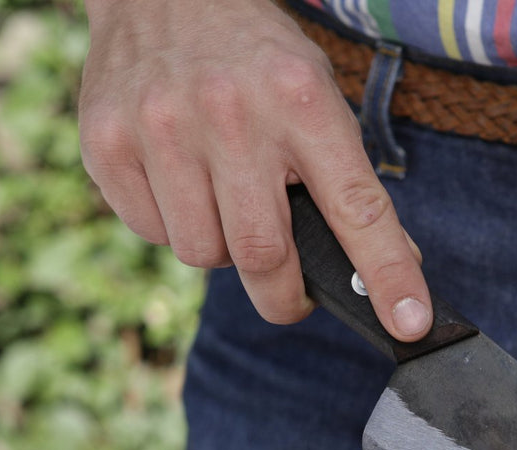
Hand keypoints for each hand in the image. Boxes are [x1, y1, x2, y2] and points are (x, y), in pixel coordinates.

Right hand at [77, 0, 430, 339]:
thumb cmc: (252, 58)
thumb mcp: (314, 96)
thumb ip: (343, 180)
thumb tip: (385, 273)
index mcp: (300, 99)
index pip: (355, 206)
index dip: (386, 273)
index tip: (408, 324)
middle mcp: (230, 113)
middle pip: (264, 254)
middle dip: (284, 293)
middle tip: (290, 290)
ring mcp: (161, 127)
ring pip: (204, 254)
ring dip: (222, 248)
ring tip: (223, 198)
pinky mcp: (108, 144)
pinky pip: (153, 233)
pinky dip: (174, 225)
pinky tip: (179, 179)